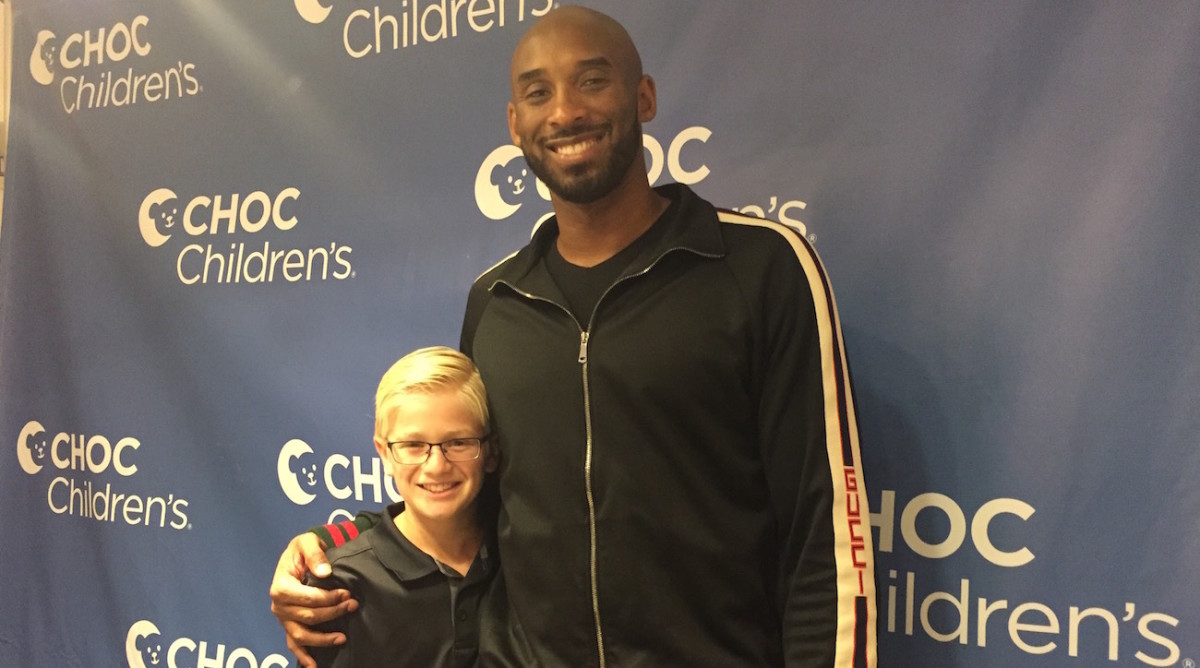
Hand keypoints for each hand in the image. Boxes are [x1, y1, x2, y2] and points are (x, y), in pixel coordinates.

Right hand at [269, 533, 358, 667]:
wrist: (299, 554)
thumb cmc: (303, 548)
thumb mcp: (307, 542)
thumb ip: (315, 555)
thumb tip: (325, 573)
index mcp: (281, 585)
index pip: (307, 597)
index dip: (328, 598)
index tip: (348, 594)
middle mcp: (278, 605)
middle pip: (308, 616)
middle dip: (333, 613)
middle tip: (354, 605)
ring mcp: (283, 618)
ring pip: (302, 634)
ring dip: (323, 638)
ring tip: (343, 638)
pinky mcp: (288, 625)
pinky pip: (294, 644)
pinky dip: (303, 656)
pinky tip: (314, 665)